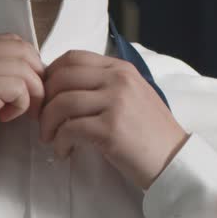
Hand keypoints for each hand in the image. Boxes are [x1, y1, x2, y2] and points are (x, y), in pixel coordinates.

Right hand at [0, 33, 44, 157]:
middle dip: (37, 74)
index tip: (32, 79)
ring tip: (20, 111)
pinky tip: (4, 117)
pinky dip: (21, 105)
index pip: (9, 40)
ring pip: (24, 70)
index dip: (29, 59)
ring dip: (32, 93)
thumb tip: (33, 65)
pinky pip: (19, 89)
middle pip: (21, 51)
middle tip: (37, 96)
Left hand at [39, 50, 188, 189]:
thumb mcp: (132, 95)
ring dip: (48, 124)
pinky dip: (59, 142)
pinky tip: (64, 151)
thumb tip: (63, 87)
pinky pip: (69, 129)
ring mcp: (116, 102)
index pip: (72, 57)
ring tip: (51, 138)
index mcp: (121, 69)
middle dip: (44, 100)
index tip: (47, 96)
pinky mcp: (111, 128)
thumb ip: (104, 85)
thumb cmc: (149, 132)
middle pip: (61, 77)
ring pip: (61, 102)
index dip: (50, 75)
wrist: (173, 160)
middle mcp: (119, 80)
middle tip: (43, 120)